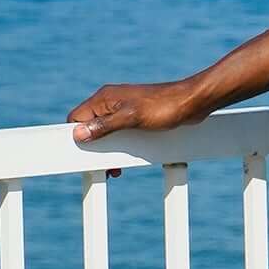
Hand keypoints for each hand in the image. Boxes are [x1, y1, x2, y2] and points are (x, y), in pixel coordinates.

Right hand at [67, 80, 195, 165]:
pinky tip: (126, 159)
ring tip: (113, 169)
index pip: (77, 117)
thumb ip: (103, 126)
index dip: (76, 136)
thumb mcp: (130, 119)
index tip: (82, 153)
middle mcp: (111, 102)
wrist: (192, 102)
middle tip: (101, 167)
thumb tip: (78, 134)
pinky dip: (120, 147)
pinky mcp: (135, 117)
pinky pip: (120, 134)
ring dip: (107, 150)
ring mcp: (123, 110)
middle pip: (90, 127)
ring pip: (105, 132)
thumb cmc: (163, 106)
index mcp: (105, 98)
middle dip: (92, 147)